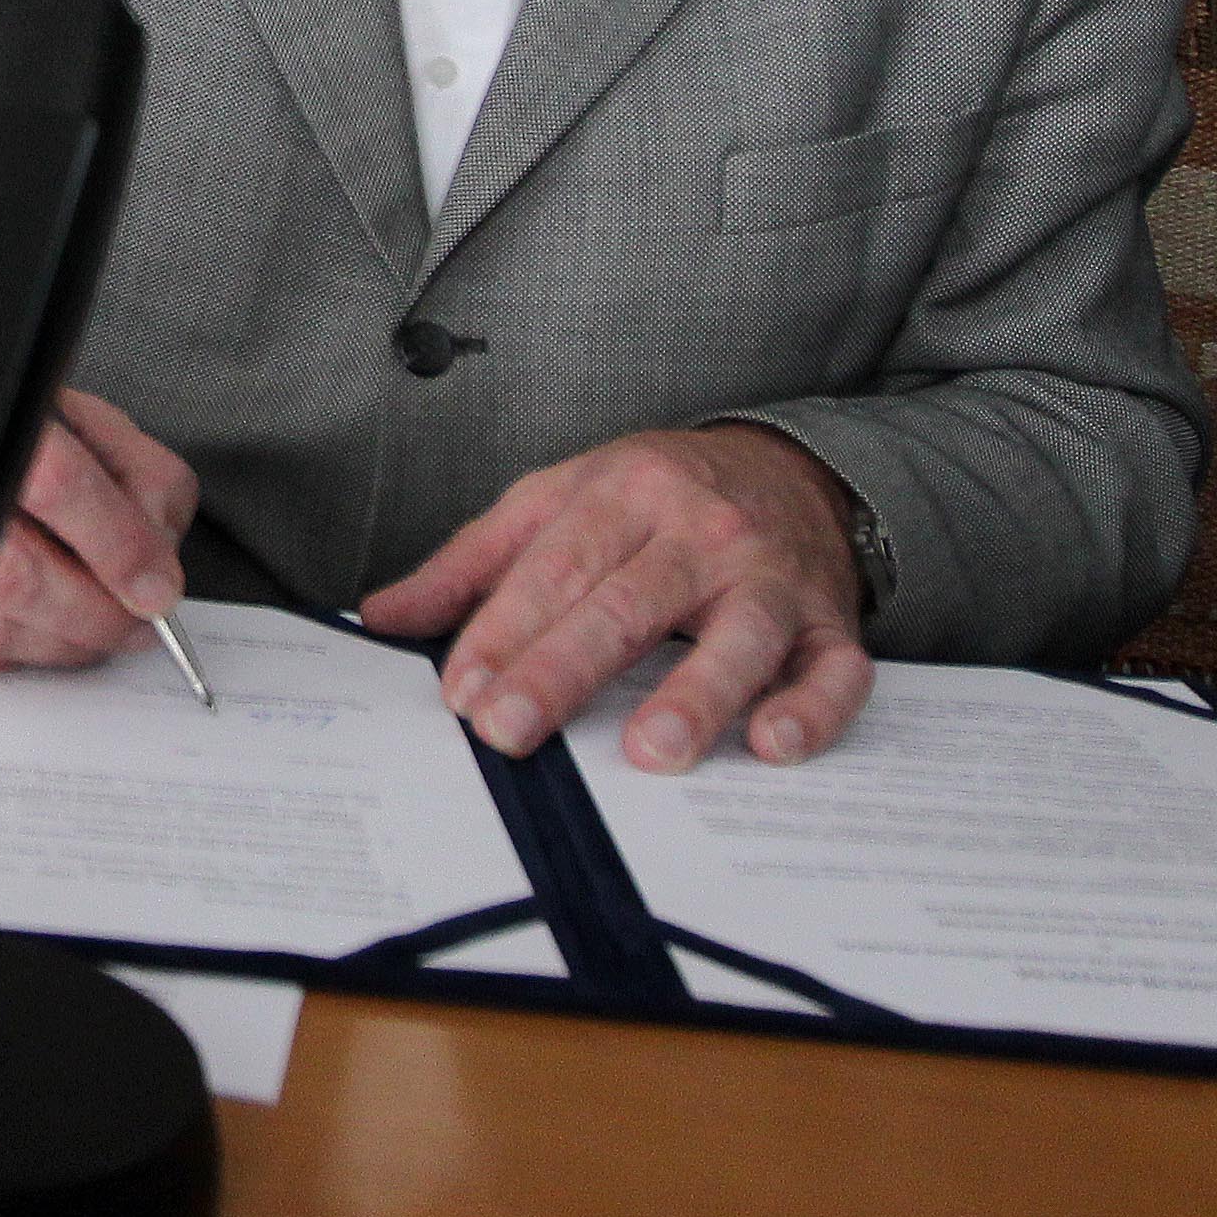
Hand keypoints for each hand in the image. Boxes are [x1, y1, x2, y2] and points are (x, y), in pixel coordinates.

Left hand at [357, 426, 872, 771]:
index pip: (554, 568)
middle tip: (510, 728)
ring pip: (738, 635)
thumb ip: (472, 563)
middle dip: (563, 668)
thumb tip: (382, 616)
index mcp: (623, 495)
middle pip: (628, 603)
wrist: (788, 466)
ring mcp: (771, 578)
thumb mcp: (557, 501)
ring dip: (697, 694)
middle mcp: (700, 531)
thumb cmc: (656, 495)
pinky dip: (811, 708)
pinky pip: (834, 670)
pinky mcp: (831, 624)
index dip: (504, 632)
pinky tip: (772, 744)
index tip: (462, 690)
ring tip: (651, 751)